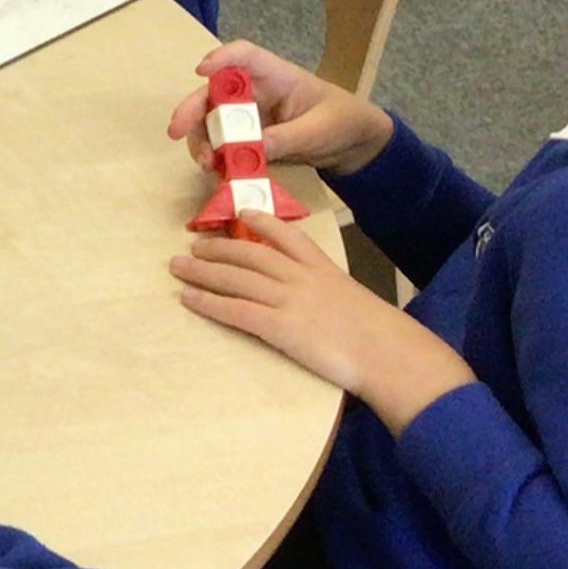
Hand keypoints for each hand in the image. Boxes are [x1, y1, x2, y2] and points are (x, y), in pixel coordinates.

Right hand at [163, 39, 392, 177]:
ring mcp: (249, 116)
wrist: (355, 146)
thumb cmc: (343, 123)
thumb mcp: (319, 130)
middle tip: (175, 131)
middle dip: (192, 109)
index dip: (221, 58)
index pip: (245, 55)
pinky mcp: (248, 140)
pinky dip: (214, 157)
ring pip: (212, 121)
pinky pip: (223, 145)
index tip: (201, 71)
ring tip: (204, 163)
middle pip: (214, 91)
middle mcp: (255, 92)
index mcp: (277, 76)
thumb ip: (287, 138)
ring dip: (201, 140)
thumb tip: (251, 149)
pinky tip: (215, 171)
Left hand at [172, 214, 475, 431]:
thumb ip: (331, 294)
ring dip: (202, 270)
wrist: (389, 354)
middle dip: (218, 247)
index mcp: (323, 268)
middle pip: (251, 253)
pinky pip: (235, 310)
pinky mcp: (280, 327)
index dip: (261, 222)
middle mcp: (302, 278)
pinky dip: (208, 302)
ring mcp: (289, 301)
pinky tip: (188, 298)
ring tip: (178, 265)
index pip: (287, 235)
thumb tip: (315, 301)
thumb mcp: (354, 301)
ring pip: (236, 277)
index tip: (242, 214)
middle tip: (194, 244)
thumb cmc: (379, 336)